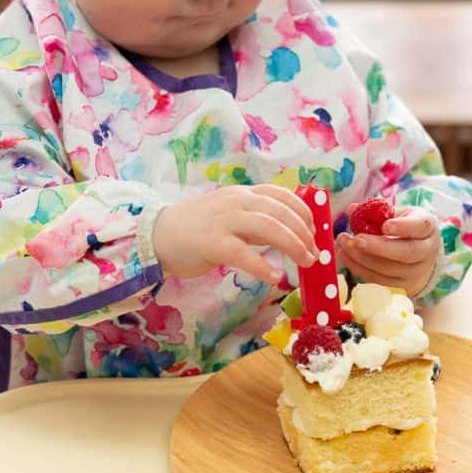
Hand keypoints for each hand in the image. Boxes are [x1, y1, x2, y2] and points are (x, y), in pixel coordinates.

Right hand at [153, 185, 319, 283]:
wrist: (156, 234)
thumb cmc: (195, 228)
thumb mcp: (228, 215)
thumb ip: (254, 221)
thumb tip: (287, 234)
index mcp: (242, 194)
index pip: (282, 195)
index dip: (304, 211)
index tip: (315, 229)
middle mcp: (236, 202)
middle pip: (281, 212)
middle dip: (304, 233)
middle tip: (313, 253)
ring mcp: (224, 221)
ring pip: (269, 228)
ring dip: (293, 245)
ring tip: (305, 262)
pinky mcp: (212, 243)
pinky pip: (244, 254)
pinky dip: (263, 266)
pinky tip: (275, 278)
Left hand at [336, 206, 439, 296]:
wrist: (420, 254)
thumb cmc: (405, 228)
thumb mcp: (397, 214)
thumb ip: (376, 211)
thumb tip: (353, 209)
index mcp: (427, 228)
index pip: (420, 227)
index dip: (403, 227)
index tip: (385, 225)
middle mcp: (427, 251)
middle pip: (407, 252)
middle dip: (379, 247)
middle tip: (357, 239)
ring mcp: (416, 272)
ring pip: (390, 269)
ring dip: (362, 258)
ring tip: (345, 244)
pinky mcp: (403, 287)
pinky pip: (379, 281)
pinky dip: (359, 268)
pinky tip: (346, 255)